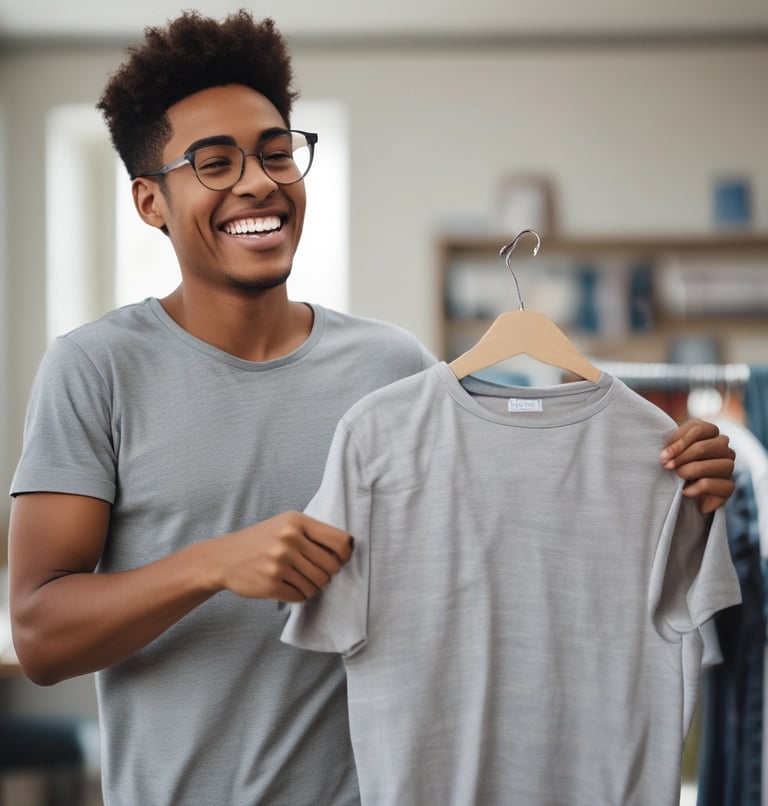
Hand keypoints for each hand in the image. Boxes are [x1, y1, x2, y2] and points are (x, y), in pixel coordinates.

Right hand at [210, 511, 353, 601]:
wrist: (224, 557)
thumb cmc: (261, 540)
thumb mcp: (285, 524)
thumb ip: (312, 533)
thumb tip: (347, 550)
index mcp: (297, 521)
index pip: (340, 542)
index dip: (345, 555)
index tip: (339, 561)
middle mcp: (289, 539)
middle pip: (330, 567)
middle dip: (327, 574)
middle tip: (316, 573)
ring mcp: (280, 562)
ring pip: (317, 585)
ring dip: (313, 587)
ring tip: (301, 580)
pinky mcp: (271, 583)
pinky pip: (301, 596)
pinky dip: (299, 595)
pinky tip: (288, 587)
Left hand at [659, 419, 734, 513]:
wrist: (677, 492)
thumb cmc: (672, 465)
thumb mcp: (669, 451)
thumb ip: (670, 444)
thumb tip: (667, 452)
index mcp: (709, 433)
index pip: (699, 428)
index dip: (679, 442)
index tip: (663, 455)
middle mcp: (723, 448)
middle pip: (706, 446)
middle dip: (683, 456)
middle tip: (667, 465)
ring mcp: (728, 467)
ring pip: (720, 463)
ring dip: (694, 470)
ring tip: (678, 475)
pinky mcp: (728, 487)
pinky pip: (723, 485)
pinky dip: (700, 488)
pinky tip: (686, 491)